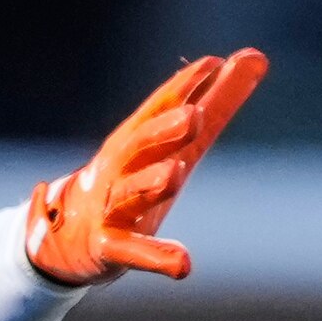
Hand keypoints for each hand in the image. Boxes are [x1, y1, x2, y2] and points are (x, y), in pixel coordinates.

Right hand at [26, 51, 267, 285]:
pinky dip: (156, 257)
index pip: (159, 107)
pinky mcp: (109, 247)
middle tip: (192, 116)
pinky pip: (132, 252)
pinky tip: (183, 264)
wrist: (64, 237)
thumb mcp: (177, 141)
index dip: (183, 86)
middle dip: (162, 131)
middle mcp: (120, 168)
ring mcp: (111, 207)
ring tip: (175, 172)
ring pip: (129, 193)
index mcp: (137, 139)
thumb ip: (218, 102)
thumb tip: (257, 55)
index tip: (213, 64)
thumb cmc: (132, 179)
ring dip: (151, 183)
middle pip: (139, 145)